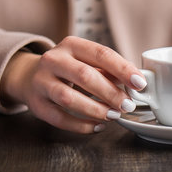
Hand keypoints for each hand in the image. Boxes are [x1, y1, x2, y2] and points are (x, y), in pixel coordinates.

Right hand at [0, 36, 146, 133]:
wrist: (31, 77)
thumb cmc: (70, 70)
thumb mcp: (87, 62)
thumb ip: (109, 71)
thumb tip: (136, 85)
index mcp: (71, 45)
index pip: (100, 53)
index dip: (122, 69)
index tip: (140, 83)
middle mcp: (53, 60)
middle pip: (84, 76)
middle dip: (110, 93)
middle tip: (128, 105)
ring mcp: (41, 82)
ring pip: (69, 98)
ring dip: (95, 109)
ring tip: (114, 116)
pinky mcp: (37, 104)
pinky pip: (59, 118)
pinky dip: (81, 126)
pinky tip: (97, 127)